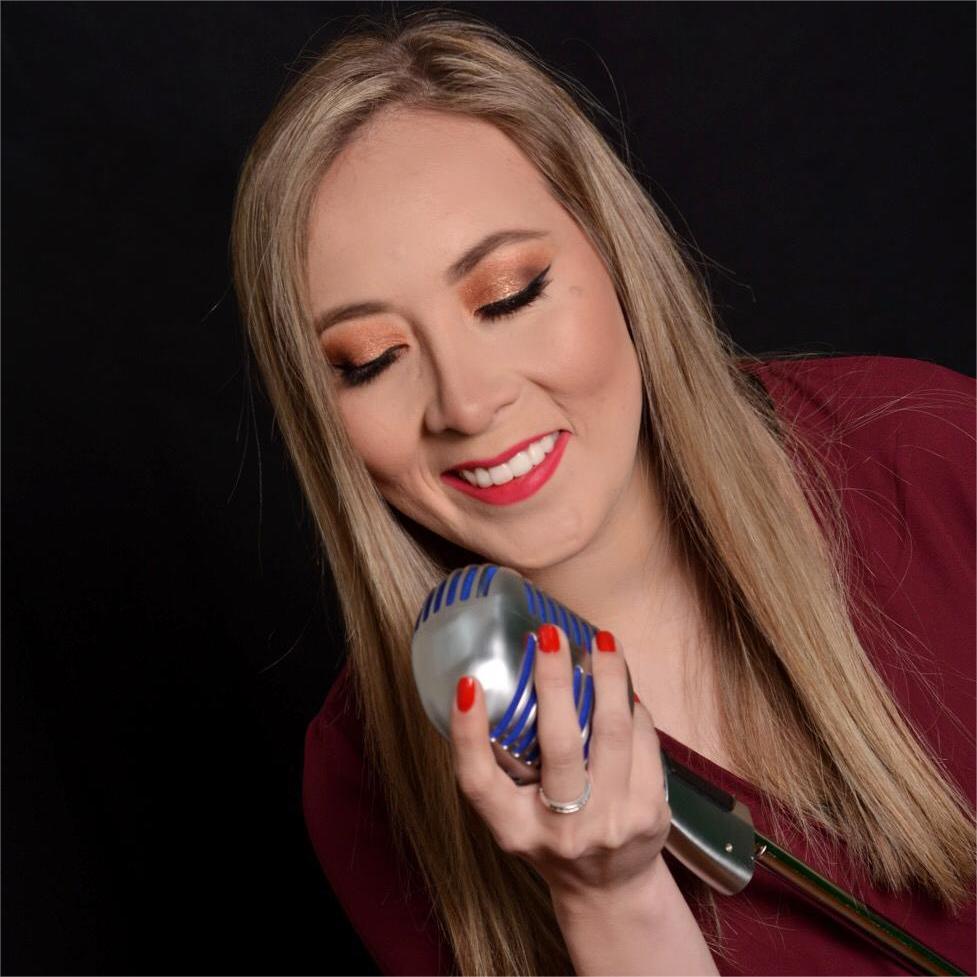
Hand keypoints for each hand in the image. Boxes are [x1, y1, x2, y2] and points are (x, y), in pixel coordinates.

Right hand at [449, 623, 670, 901]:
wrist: (610, 890)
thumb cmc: (551, 835)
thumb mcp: (514, 814)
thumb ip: (503, 766)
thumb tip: (491, 682)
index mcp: (514, 830)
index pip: (479, 783)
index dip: (468, 733)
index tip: (468, 683)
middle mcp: (562, 831)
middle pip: (559, 746)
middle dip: (555, 681)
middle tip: (551, 635)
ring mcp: (612, 823)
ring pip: (614, 732)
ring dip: (609, 677)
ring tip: (602, 641)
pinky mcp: (652, 813)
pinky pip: (643, 740)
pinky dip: (633, 705)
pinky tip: (622, 685)